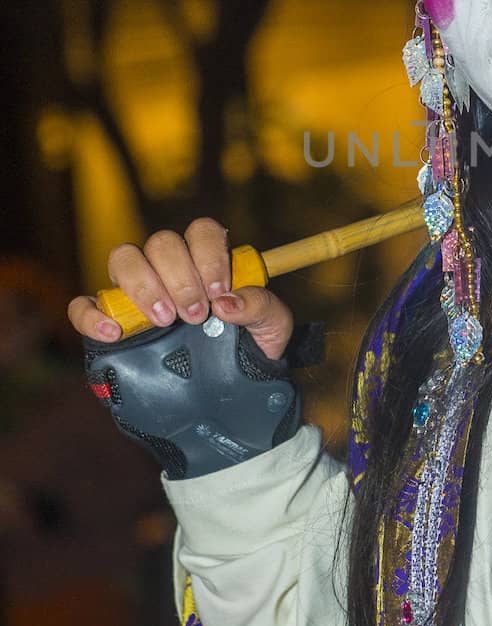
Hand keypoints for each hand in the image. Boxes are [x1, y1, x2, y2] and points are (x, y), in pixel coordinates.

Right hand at [67, 218, 293, 360]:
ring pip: (123, 259)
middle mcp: (169, 269)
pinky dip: (90, 314)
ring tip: (164, 320)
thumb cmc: (251, 348)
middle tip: (195, 315)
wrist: (231, 393)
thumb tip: (228, 301)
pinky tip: (113, 333)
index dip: (208, 253)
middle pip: (161, 242)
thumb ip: (262, 307)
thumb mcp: (273, 327)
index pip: (201, 231)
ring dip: (143, 285)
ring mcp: (137, 293)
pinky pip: (84, 305)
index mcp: (207, 260)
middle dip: (179, 277)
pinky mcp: (110, 321)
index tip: (218, 289)